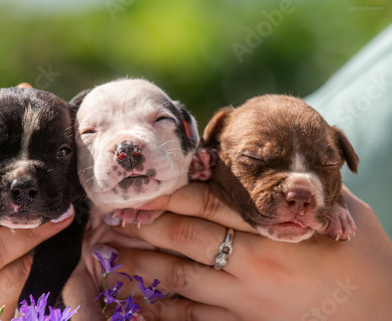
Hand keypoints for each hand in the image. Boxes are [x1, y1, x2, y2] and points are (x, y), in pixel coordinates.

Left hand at [112, 183, 391, 320]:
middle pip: (183, 237)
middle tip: (108, 217)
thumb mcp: (340, 213)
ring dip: (139, 263)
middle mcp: (253, 263)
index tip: (139, 188)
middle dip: (142, 225)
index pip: (208, 202)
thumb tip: (275, 165)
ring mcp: (246, 301)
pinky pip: (191, 319)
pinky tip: (137, 297)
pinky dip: (160, 308)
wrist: (383, 317)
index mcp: (275, 228)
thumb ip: (301, 190)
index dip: (168, 193)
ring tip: (108, 253)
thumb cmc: (363, 260)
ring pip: (178, 278)